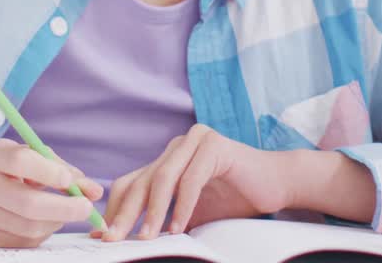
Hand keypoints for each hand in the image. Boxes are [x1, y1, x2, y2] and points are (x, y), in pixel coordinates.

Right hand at [0, 139, 102, 247]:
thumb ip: (63, 170)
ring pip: (30, 227)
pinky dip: (43, 232)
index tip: (69, 181)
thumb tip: (95, 192)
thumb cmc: (8, 168)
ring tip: (65, 211)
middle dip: (64, 208)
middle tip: (87, 208)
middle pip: (27, 204)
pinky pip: (24, 241)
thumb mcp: (30, 156)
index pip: (20, 161)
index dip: (48, 171)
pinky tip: (43, 220)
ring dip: (56, 222)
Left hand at [99, 124, 289, 241]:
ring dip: (153, 211)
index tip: (105, 237)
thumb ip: (164, 221)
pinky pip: (191, 179)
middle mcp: (176, 146)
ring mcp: (195, 140)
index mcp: (166, 160)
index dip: (116, 210)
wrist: (276, 184)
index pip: (130, 183)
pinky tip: (178, 228)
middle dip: (125, 214)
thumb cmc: (234, 199)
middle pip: (141, 181)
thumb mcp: (190, 214)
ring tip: (147, 238)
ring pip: (163, 178)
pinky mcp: (215, 145)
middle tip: (113, 239)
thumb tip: (131, 241)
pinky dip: (182, 206)